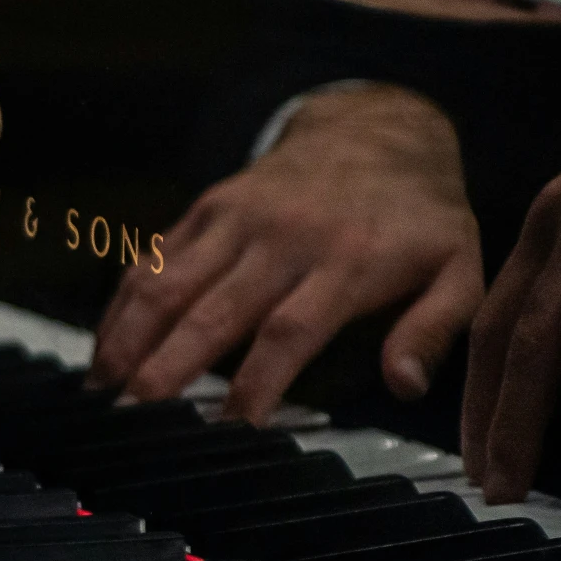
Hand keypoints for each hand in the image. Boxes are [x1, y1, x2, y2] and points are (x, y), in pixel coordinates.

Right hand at [89, 82, 482, 423]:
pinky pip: (155, 259)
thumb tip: (403, 384)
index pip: (288, 330)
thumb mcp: (457, 269)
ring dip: (130, 338)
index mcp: (348, 261)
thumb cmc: (418, 218)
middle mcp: (285, 237)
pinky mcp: (208, 207)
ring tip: (102, 391)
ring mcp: (238, 218)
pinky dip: (123, 306)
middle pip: (214, 311)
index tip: (228, 431)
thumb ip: (433, 329)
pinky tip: (104, 349)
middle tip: (137, 419)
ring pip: (170, 282)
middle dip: (170, 368)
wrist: (377, 129)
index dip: (254, 384)